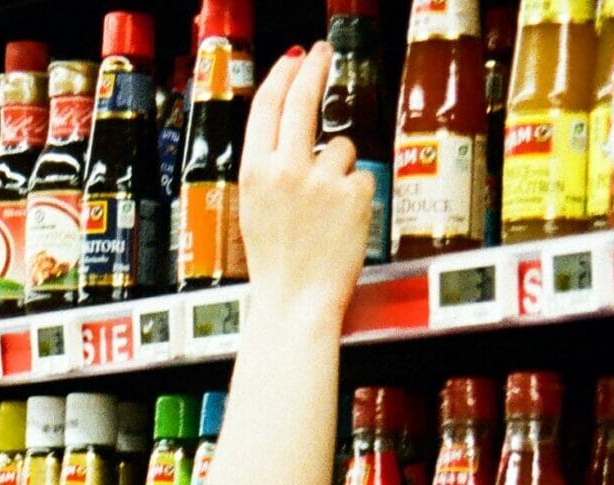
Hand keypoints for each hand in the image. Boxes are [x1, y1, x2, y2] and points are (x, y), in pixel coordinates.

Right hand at [239, 43, 373, 324]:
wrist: (295, 301)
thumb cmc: (277, 263)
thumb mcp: (256, 208)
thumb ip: (269, 167)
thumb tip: (289, 133)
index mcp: (254, 173)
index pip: (268, 107)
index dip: (283, 75)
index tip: (295, 59)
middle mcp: (284, 169)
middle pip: (302, 102)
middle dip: (314, 70)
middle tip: (324, 54)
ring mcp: (319, 179)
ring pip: (339, 148)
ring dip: (339, 172)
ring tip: (326, 213)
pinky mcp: (351, 192)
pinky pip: (360, 178)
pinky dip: (356, 198)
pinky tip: (341, 224)